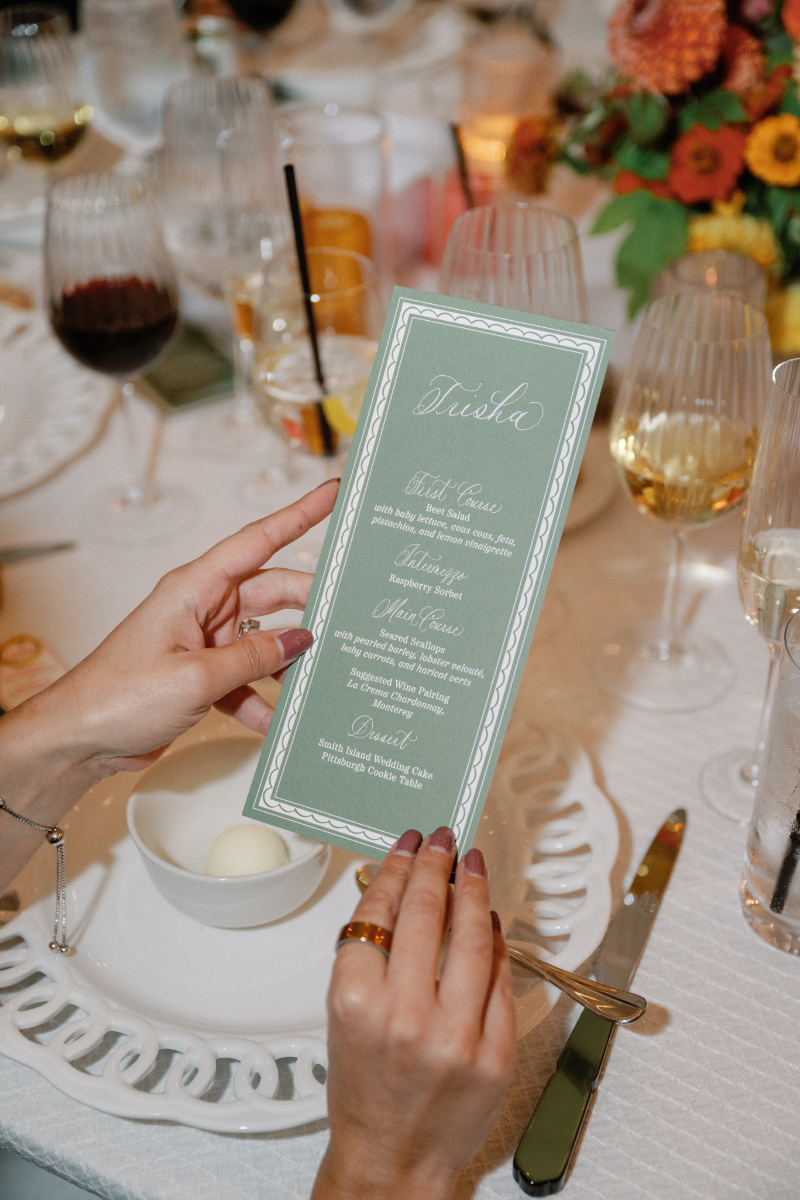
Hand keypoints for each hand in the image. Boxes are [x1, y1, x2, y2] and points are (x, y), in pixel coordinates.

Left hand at [0, 479, 337, 876]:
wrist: (79, 740)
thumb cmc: (117, 696)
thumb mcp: (196, 677)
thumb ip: (253, 657)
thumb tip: (300, 639)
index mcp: (194, 589)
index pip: (257, 541)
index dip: (298, 515)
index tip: (331, 494)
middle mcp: (201, 608)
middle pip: (271, 593)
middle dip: (308, 605)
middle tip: (346, 614)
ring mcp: (203, 642)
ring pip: (263, 641)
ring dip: (285, 663)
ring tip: (318, 677)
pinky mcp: (202, 676)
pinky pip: (246, 679)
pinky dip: (261, 699)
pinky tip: (275, 721)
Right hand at [313, 828, 515, 1199]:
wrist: (391, 1159)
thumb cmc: (363, 1091)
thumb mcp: (343, 1015)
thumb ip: (369, 954)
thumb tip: (400, 890)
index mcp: (356, 1003)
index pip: (380, 912)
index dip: (396, 868)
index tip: (408, 845)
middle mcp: (405, 1017)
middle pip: (425, 915)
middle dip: (435, 866)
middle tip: (442, 840)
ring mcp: (456, 1036)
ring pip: (472, 938)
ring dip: (473, 891)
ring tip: (472, 866)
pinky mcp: (494, 1054)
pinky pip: (501, 979)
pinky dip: (497, 942)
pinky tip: (491, 920)